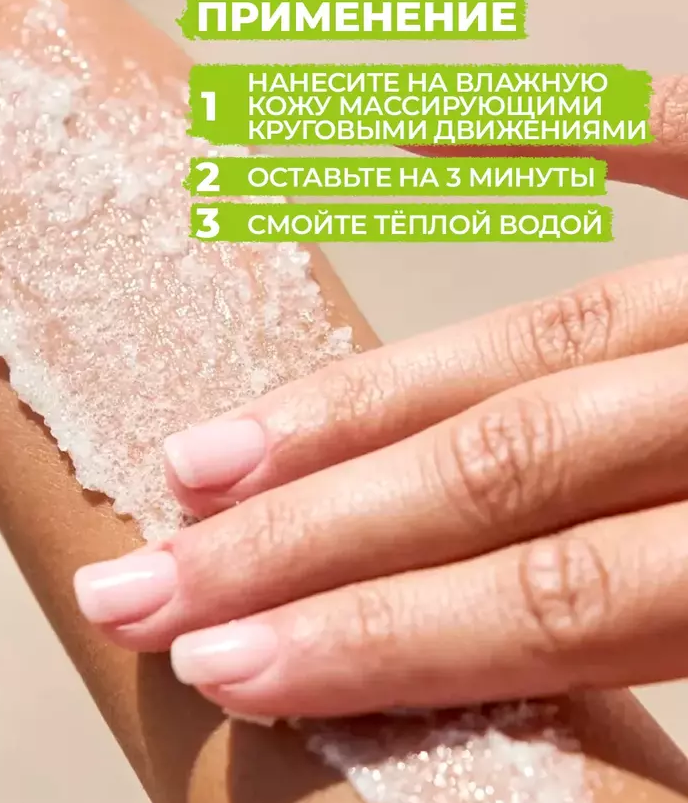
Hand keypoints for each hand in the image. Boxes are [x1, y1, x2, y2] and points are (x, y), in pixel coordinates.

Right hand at [74, 75, 687, 720]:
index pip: (558, 597)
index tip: (238, 664)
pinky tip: (420, 142)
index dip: (386, 636)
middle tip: (163, 579)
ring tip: (221, 456)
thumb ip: (655, 627)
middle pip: (502, 467)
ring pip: (540, 336)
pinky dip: (535, 136)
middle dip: (313, 534)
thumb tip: (528, 667)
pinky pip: (665, 135)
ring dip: (365, 397)